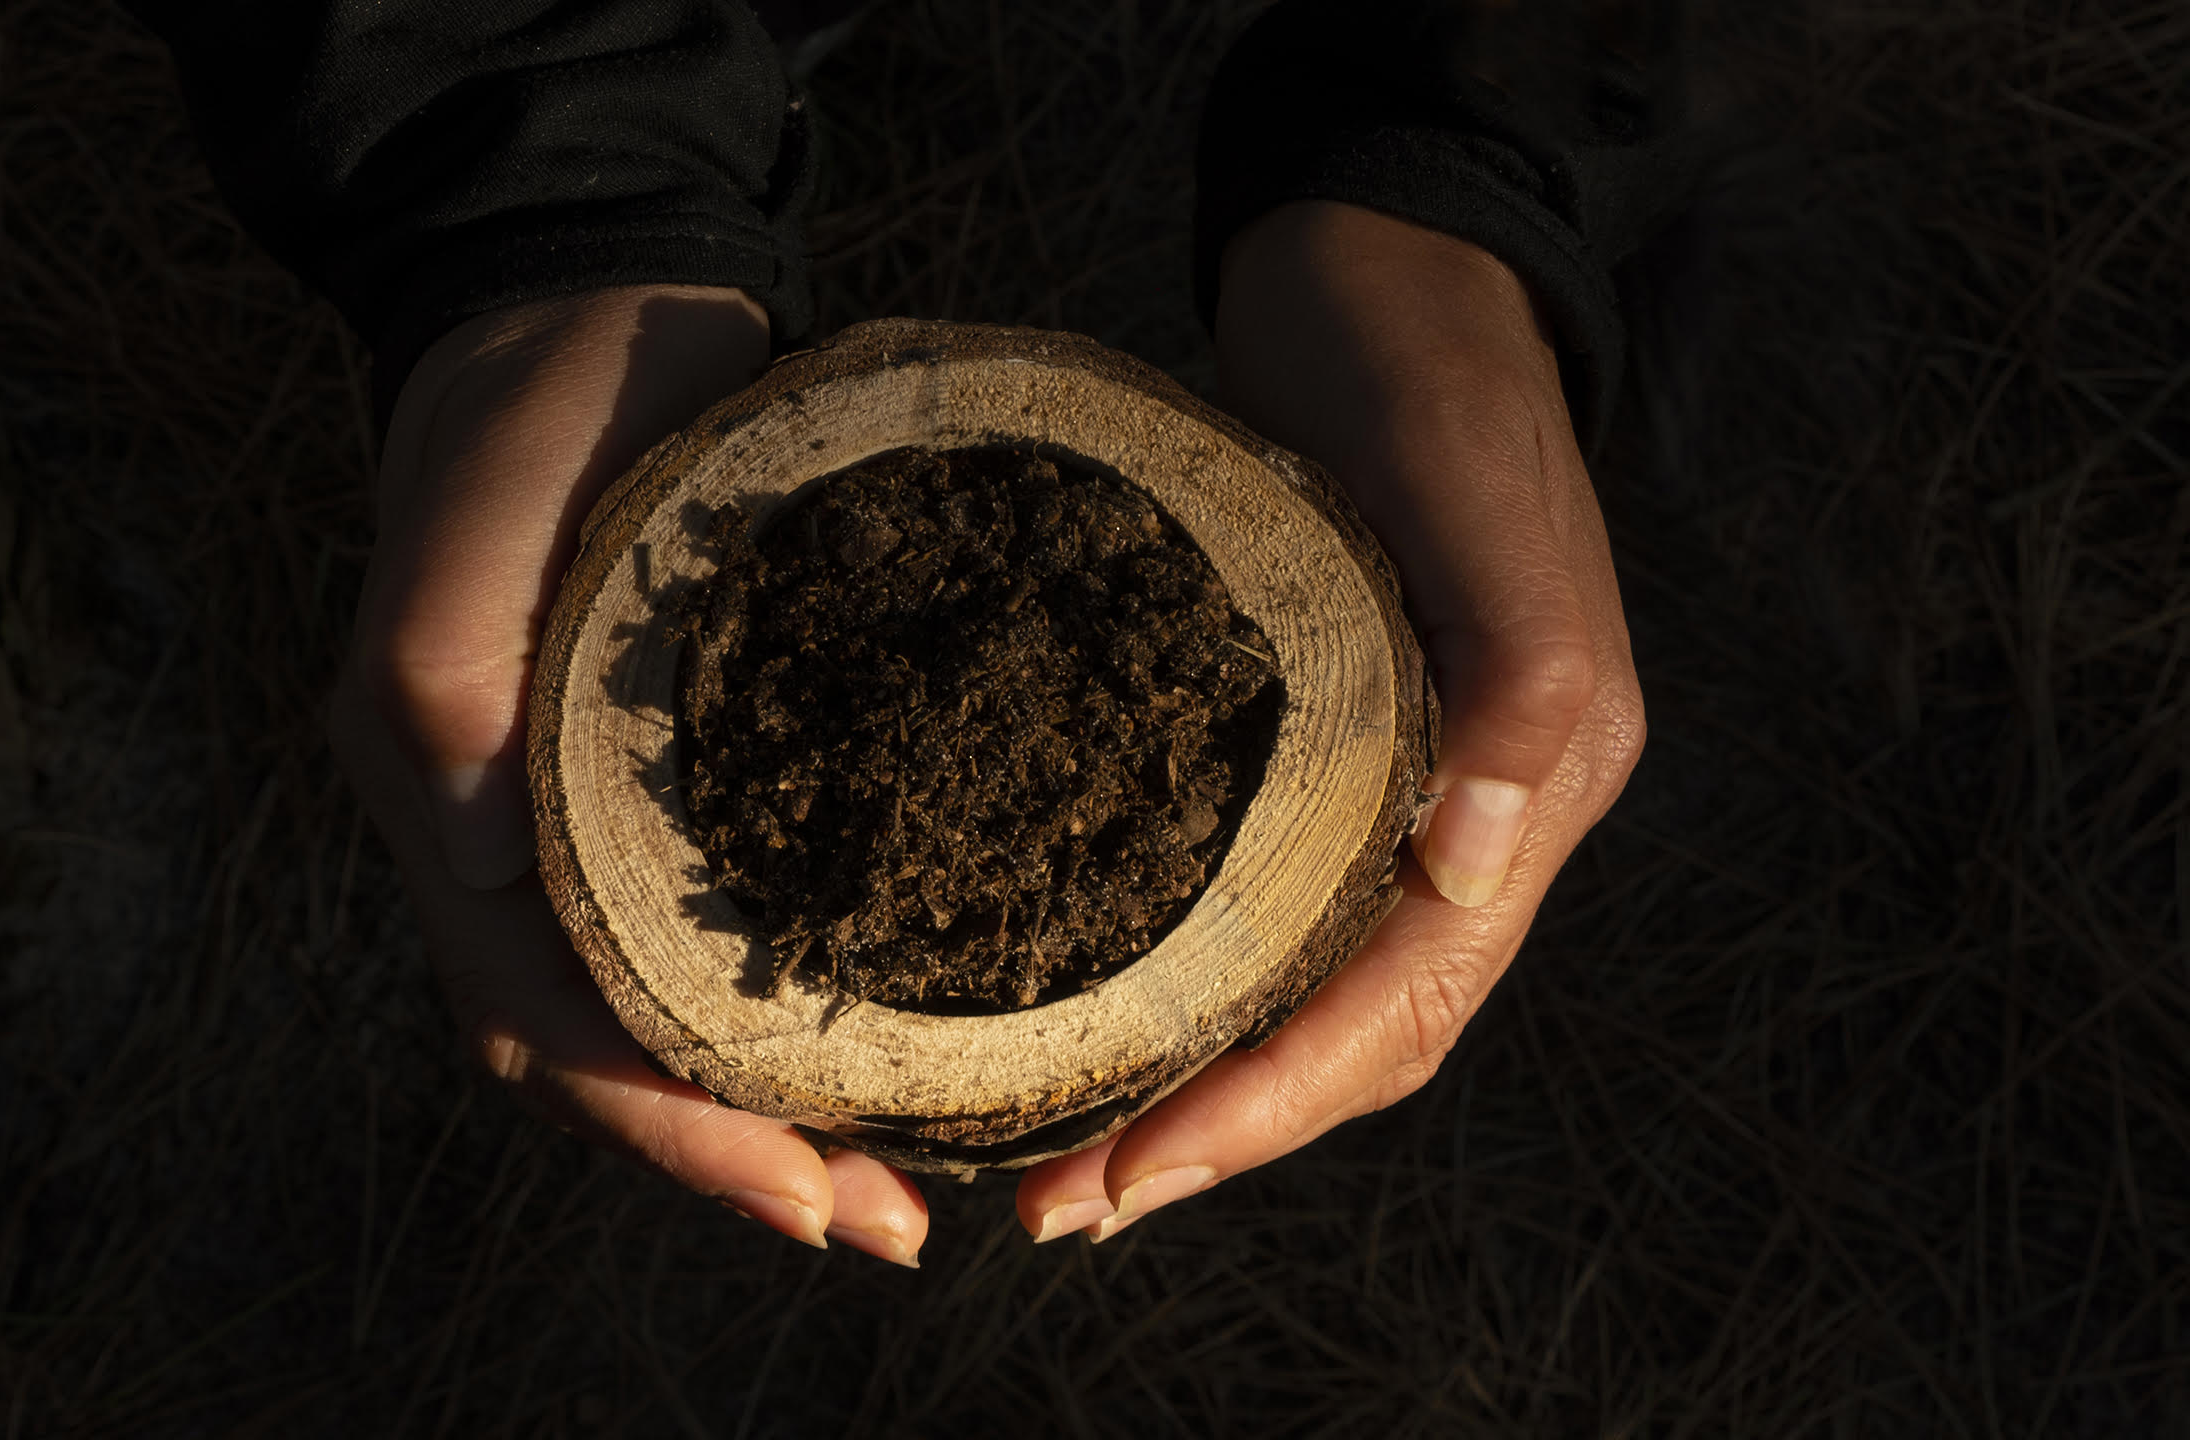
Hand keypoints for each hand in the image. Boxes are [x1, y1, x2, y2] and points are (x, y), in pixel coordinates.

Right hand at [328, 286, 929, 1266]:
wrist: (588, 311)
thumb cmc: (526, 403)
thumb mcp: (476, 499)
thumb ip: (441, 656)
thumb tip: (466, 848)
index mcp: (448, 807)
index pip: (546, 1016)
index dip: (666, 1125)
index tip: (807, 1195)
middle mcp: (508, 843)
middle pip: (608, 1055)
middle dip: (737, 1158)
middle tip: (888, 1225)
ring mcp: (582, 821)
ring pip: (658, 1014)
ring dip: (769, 1111)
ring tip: (907, 1179)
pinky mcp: (671, 780)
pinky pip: (714, 928)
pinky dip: (787, 1006)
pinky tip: (893, 1036)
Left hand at [1016, 202, 1645, 1241]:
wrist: (1379, 269)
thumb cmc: (1431, 369)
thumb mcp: (1478, 500)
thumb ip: (1520, 676)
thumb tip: (1477, 866)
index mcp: (1530, 791)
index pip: (1400, 1006)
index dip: (1270, 1110)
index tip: (1131, 1173)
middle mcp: (1465, 817)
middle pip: (1347, 1036)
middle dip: (1215, 1135)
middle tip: (1061, 1207)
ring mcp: (1389, 787)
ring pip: (1299, 989)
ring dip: (1192, 1082)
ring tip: (1059, 1150)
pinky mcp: (1311, 742)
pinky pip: (1252, 903)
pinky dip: (1179, 978)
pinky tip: (1086, 1003)